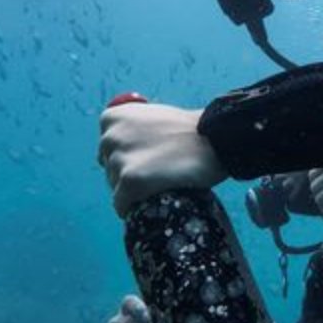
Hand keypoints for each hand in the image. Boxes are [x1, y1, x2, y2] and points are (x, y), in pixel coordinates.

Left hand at [97, 102, 227, 216]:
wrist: (216, 140)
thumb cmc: (189, 131)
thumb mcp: (153, 116)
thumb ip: (131, 128)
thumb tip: (115, 150)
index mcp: (113, 118)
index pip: (106, 148)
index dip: (128, 155)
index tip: (148, 157)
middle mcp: (111, 135)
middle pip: (109, 168)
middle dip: (129, 173)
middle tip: (158, 171)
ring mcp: (119, 159)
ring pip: (116, 187)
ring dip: (135, 190)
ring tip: (162, 181)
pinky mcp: (129, 181)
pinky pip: (120, 204)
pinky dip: (133, 207)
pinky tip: (153, 199)